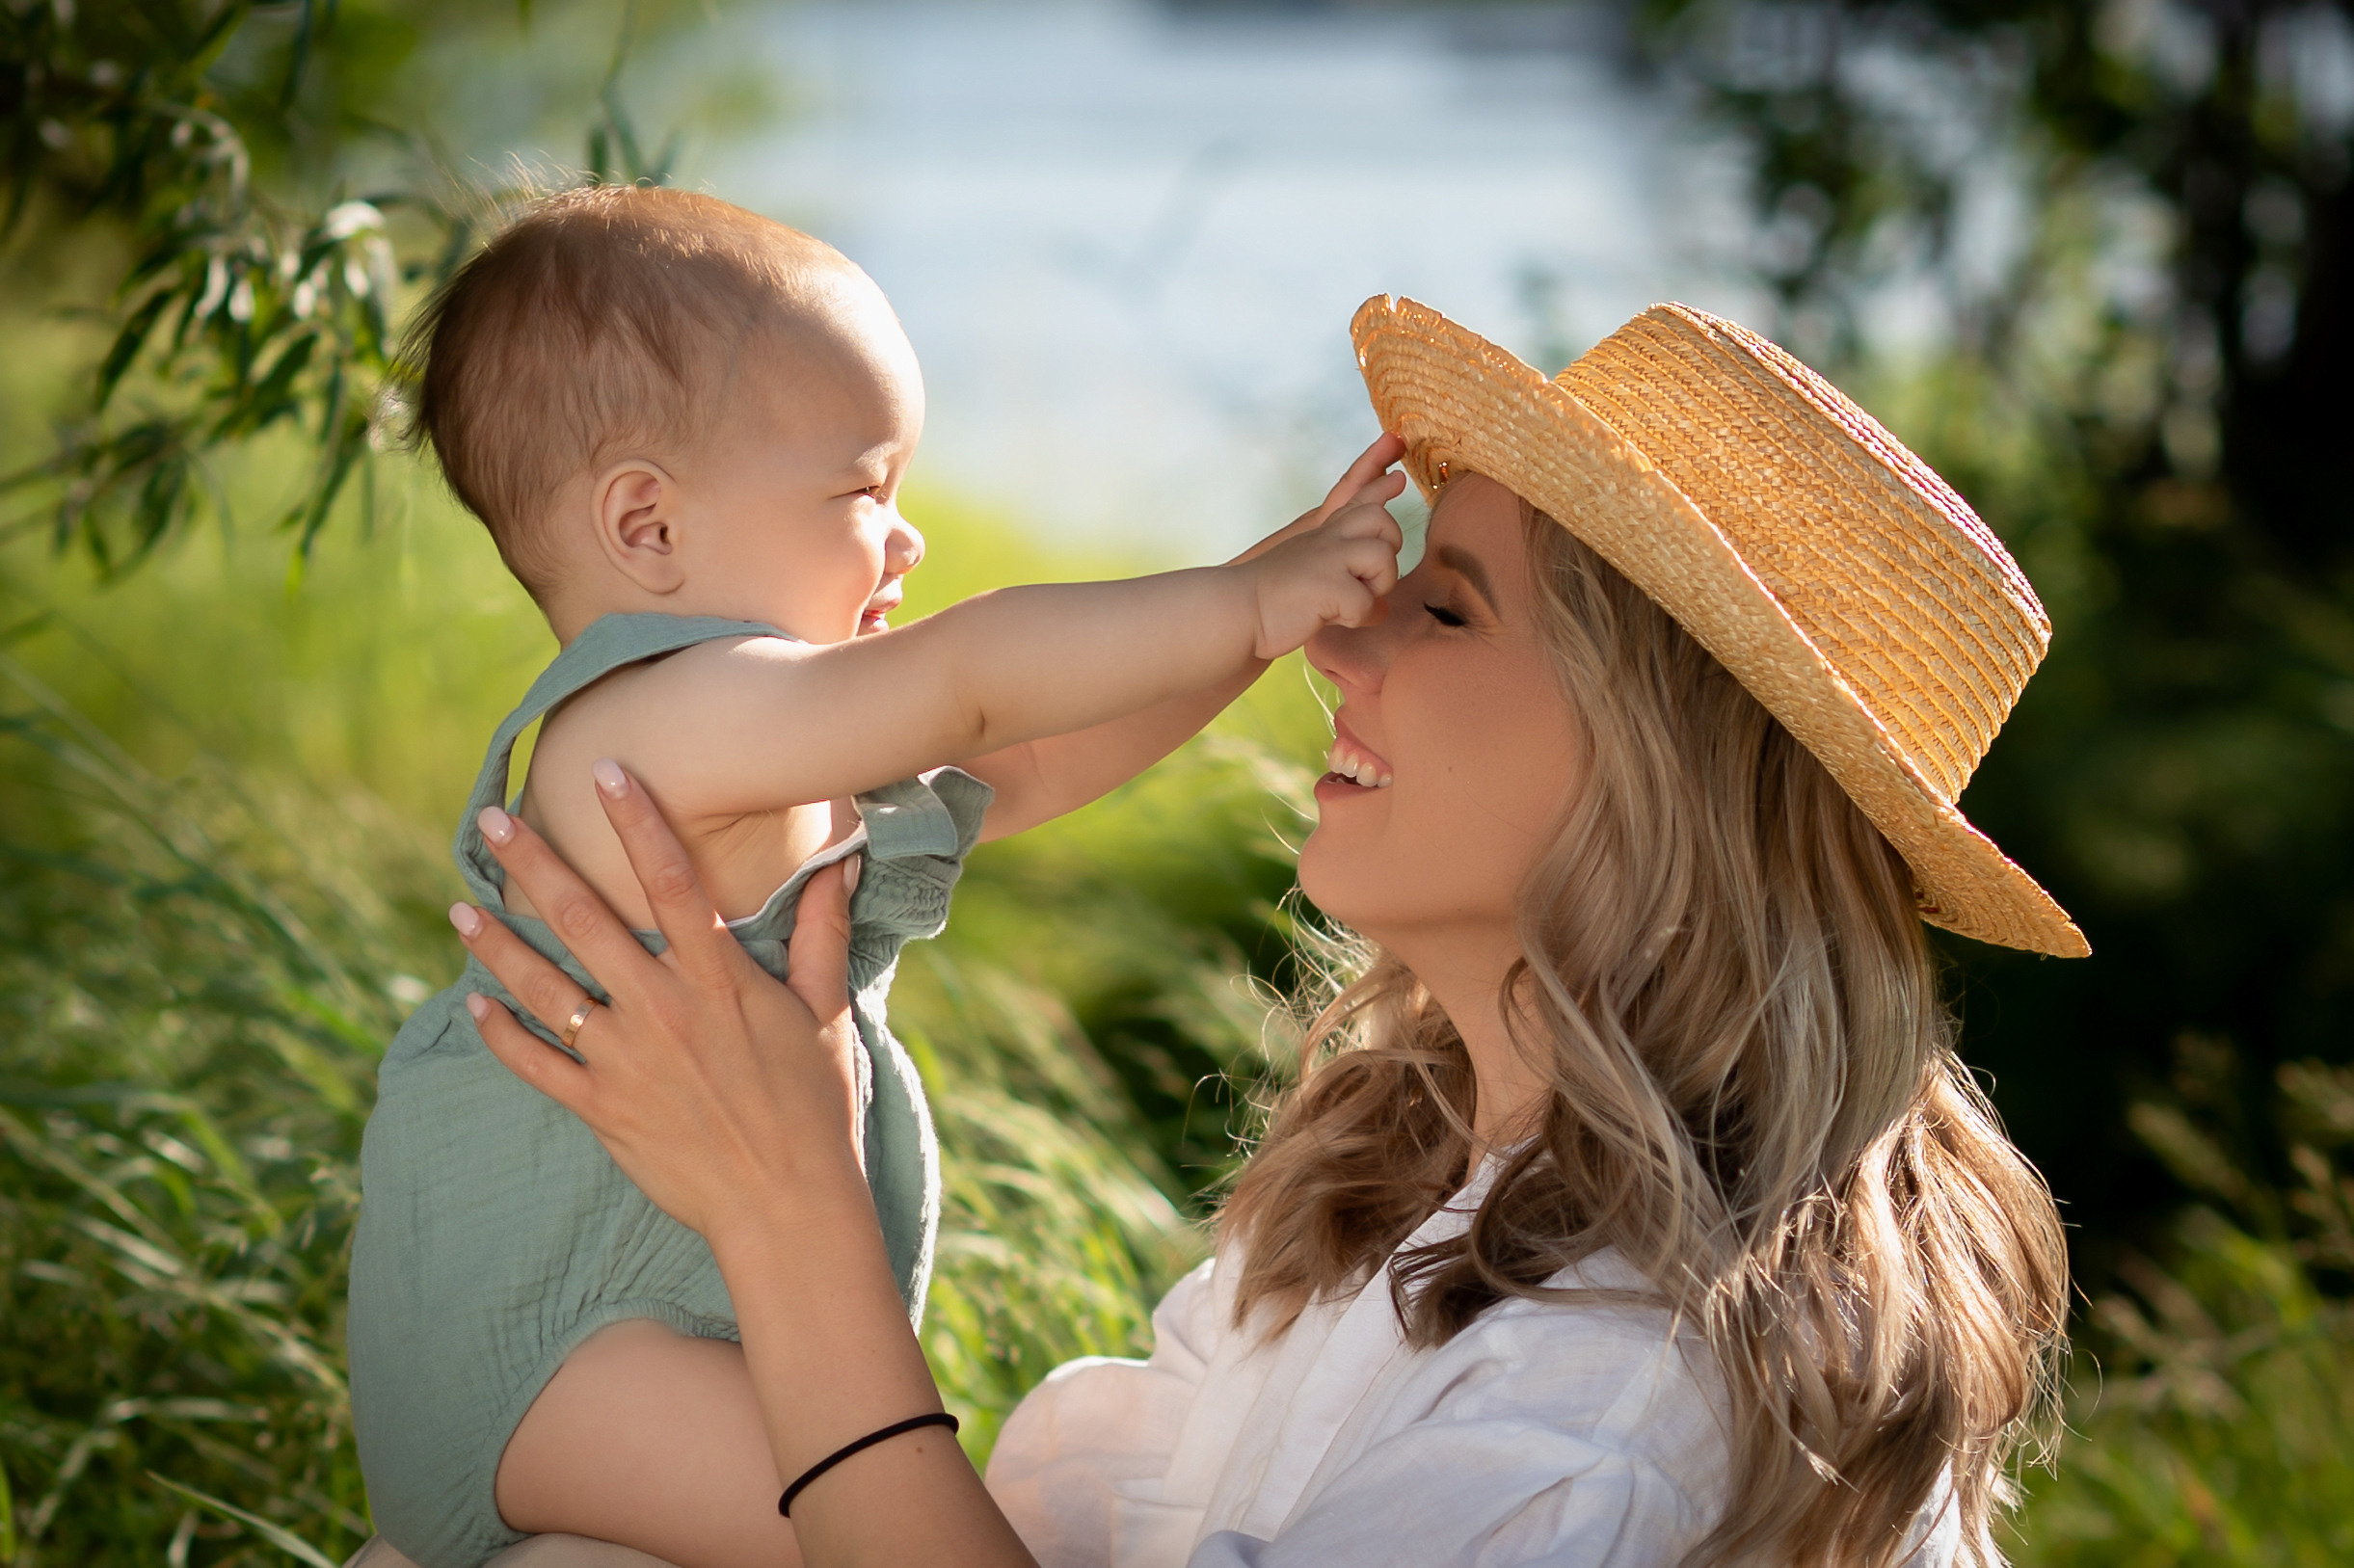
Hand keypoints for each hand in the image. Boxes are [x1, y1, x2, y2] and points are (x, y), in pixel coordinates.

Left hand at [450, 762, 870, 1250]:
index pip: (672, 881)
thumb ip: (821, 932)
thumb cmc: (815, 1106)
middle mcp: (664, 1010)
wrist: (788, 1206)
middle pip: (586, 921)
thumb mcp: (827, 1011)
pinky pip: (538, 1065)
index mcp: (719, 980)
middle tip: (492, 819)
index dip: (636, 821)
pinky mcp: (603, 1111)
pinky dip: (501, 1034)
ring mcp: (626, 1061)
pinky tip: (472, 1004)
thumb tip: (842, 862)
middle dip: (534, 864)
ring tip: (460, 906)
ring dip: (498, 944)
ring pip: (547, 988)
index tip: (604, 771)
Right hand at [1238, 437, 1406, 657]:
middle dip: (1387, 550)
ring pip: (1384, 559)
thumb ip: (1343, 569)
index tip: (1397, 477)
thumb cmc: (1273, 600)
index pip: (1355, 495)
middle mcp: (1326, 536)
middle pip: (1383, 520)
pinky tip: (1333, 618)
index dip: (1378, 484)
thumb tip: (1378, 599)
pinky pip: (1369, 604)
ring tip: (1346, 602)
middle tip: (1364, 577)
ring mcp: (1328, 557)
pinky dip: (1358, 619)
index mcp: (1319, 531)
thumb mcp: (1309, 569)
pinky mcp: (1330, 586)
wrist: (1235, 612)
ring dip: (1375, 589)